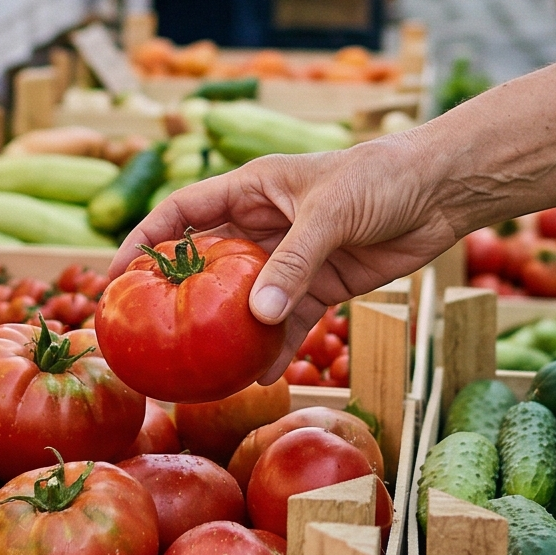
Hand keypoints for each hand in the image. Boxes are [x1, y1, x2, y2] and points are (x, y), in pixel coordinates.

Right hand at [123, 139, 460, 382]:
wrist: (442, 190)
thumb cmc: (383, 178)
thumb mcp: (332, 214)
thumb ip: (291, 264)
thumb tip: (254, 317)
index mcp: (253, 189)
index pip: (181, 214)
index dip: (144, 242)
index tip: (112, 278)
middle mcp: (264, 223)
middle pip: (207, 264)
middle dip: (178, 298)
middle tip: (146, 338)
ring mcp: (292, 257)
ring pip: (245, 300)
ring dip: (226, 332)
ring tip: (198, 371)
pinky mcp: (322, 284)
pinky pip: (288, 321)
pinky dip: (274, 347)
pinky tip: (259, 376)